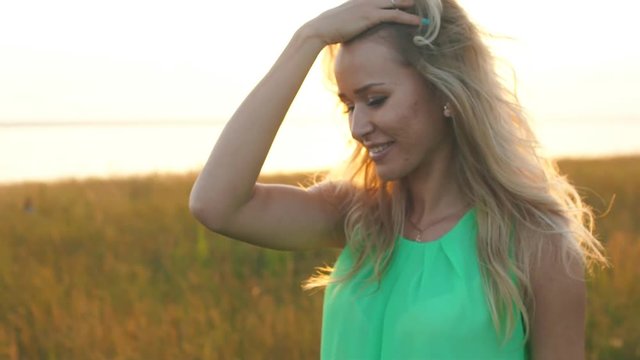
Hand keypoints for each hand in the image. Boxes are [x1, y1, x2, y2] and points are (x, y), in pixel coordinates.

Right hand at [303, 0, 420, 44]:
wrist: (320, 29)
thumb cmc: (329, 28)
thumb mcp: (343, 19)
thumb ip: (353, 18)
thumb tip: (355, 25)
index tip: (408, 2)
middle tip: (420, 2)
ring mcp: (370, 6)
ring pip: (397, 3)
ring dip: (412, 7)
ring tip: (426, 12)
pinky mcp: (371, 16)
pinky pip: (395, 15)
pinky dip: (408, 19)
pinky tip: (419, 23)